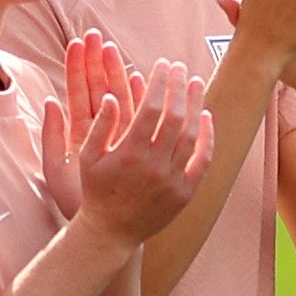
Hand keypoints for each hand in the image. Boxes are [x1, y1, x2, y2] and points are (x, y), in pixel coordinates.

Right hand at [52, 40, 210, 239]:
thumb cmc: (96, 189)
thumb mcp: (87, 157)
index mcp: (129, 153)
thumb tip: (112, 95)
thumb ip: (100, 125)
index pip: (152, 108)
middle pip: (175, 117)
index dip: (160, 82)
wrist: (111, 231)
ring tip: (196, 83)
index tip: (162, 65)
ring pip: (192, 136)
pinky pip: (202, 161)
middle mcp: (154, 166)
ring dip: (196, 106)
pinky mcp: (185, 193)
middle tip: (180, 67)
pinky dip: (207, 138)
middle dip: (179, 87)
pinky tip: (206, 117)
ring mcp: (172, 180)